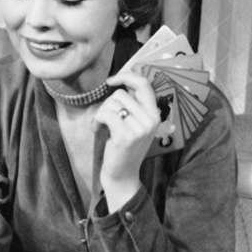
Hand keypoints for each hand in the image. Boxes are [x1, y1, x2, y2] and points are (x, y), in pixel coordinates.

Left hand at [94, 68, 163, 210]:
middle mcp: (151, 119)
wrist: (123, 175)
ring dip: (101, 113)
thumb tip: (122, 79)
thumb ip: (133, 104)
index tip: (111, 80)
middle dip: (107, 104)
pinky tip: (97, 130)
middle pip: (121, 94)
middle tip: (105, 119)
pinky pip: (105, 114)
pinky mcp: (126, 136)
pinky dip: (96, 120)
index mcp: (155, 114)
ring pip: (112, 103)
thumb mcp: (136, 123)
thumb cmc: (125, 147)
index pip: (144, 84)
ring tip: (102, 126)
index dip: (126, 76)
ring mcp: (140, 128)